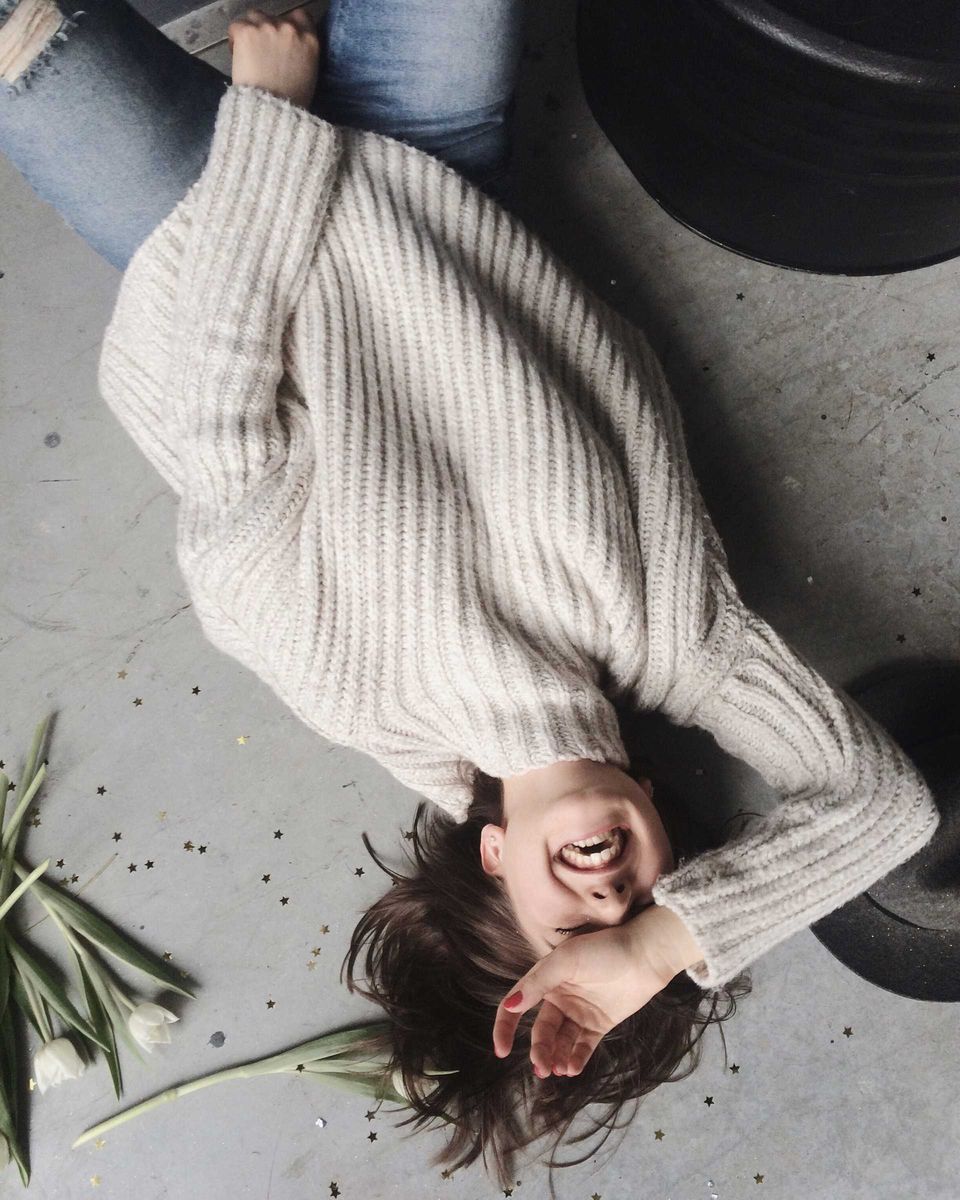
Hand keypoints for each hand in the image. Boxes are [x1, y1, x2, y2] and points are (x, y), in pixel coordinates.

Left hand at [228, 6, 321, 110]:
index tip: (282, 37)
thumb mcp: (309, 75)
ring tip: (248, 52)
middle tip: (262, 51)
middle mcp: (289, 28)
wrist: (272, 111)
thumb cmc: (292, 103)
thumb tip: (292, 50)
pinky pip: (236, 27)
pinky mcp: (246, 31)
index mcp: (309, 39)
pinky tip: (237, 55)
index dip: (290, 24)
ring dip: (251, 30)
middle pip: (274, 17)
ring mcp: (267, 27)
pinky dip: (235, 39)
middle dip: (268, 31)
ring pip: (254, 17)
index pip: (301, 16)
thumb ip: (303, 55)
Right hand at [492, 906, 690, 1077]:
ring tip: (559, 1070)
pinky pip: (582, 1046)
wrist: (645, 956)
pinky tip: (572, 1068)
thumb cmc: (603, 951)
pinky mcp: (599, 1024)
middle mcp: (559, 998)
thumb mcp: (565, 961)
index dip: (505, 1028)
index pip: (516, 1006)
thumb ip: (537, 983)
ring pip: (560, 1042)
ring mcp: (579, 1012)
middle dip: (539, 1051)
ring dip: (556, 1058)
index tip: (502, 1051)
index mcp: (545, 980)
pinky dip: (575, 1059)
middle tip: (543, 1068)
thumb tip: (509, 1005)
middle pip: (541, 1031)